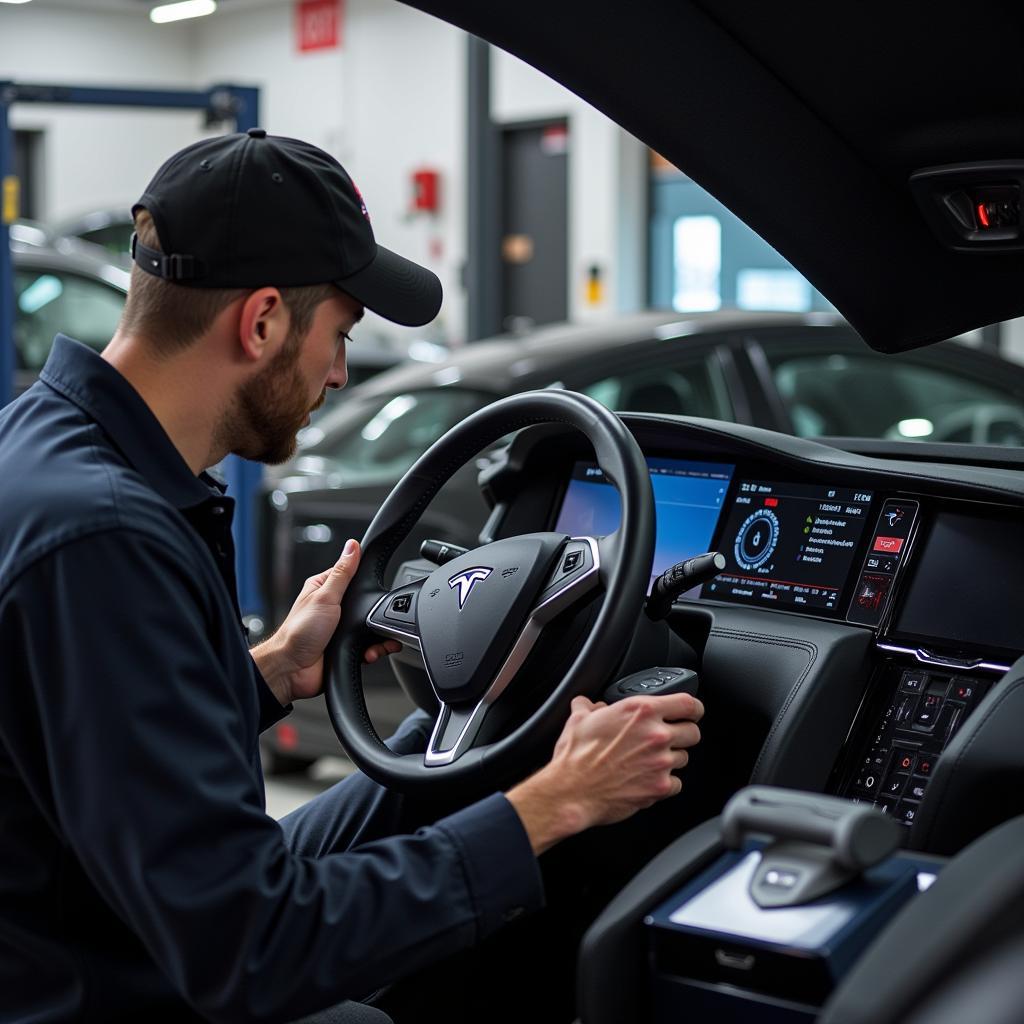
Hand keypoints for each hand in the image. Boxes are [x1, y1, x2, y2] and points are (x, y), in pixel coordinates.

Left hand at [251, 539, 399, 704]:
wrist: (292, 670)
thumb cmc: (298, 632)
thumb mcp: (325, 596)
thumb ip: (342, 573)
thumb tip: (352, 546)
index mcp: (324, 588)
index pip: (352, 574)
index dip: (367, 578)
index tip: (379, 581)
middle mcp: (332, 607)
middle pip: (366, 603)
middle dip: (375, 612)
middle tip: (378, 616)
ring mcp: (340, 629)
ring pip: (370, 626)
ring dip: (377, 635)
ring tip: (376, 639)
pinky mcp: (347, 648)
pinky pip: (369, 647)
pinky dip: (374, 651)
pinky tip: (369, 653)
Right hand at [507, 692, 702, 853]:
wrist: (572, 791)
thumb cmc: (575, 757)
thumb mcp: (579, 719)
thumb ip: (590, 706)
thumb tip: (590, 704)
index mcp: (640, 711)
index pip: (687, 703)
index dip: (693, 707)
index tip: (689, 712)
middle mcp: (656, 735)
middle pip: (693, 732)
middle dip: (683, 734)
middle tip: (668, 738)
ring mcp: (660, 762)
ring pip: (685, 757)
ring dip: (672, 758)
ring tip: (650, 760)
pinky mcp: (659, 787)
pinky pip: (677, 783)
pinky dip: (666, 782)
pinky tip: (649, 779)